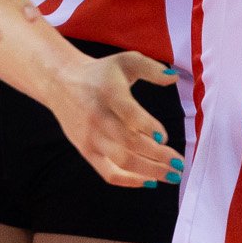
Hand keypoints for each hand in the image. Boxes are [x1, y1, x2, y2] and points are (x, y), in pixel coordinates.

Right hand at [46, 51, 184, 188]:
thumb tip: (174, 79)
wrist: (62, 82)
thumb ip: (151, 68)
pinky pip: (108, 173)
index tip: (165, 137)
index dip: (148, 127)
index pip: (129, 114)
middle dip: (158, 156)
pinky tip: (149, 180)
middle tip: (180, 163)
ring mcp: (91, 137)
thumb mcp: (126, 61)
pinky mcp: (86, 151)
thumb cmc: (101, 73)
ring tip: (172, 175)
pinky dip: (130, 181)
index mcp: (109, 92)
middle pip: (130, 143)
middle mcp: (98, 116)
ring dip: (150, 171)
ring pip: (122, 161)